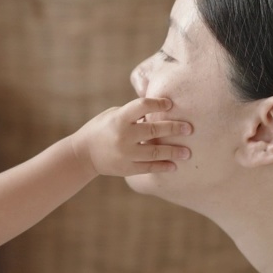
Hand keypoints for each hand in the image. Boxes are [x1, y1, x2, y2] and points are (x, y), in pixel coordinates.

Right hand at [70, 97, 190, 175]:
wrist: (83, 154)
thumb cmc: (101, 129)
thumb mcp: (113, 115)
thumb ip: (133, 114)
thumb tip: (158, 110)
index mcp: (119, 118)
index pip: (142, 106)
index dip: (158, 103)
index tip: (171, 104)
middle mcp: (123, 135)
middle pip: (154, 130)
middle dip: (174, 128)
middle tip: (189, 129)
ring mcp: (126, 153)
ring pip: (155, 152)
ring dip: (173, 152)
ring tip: (187, 152)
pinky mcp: (127, 168)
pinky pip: (149, 168)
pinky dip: (163, 166)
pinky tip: (174, 165)